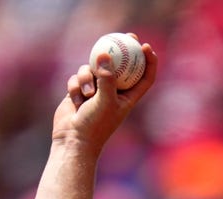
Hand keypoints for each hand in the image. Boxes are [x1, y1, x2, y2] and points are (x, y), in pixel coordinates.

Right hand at [53, 36, 156, 154]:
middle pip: (122, 66)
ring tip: (86, 94)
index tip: (147, 46)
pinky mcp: (79, 90)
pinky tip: (74, 99)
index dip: (149, 62)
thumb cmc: (95, 125)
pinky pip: (77, 77)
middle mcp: (114, 93)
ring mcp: (96, 91)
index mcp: (129, 98)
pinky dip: (75, 85)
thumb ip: (107, 78)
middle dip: (124, 50)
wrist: (73, 139)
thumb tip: (106, 54)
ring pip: (94, 69)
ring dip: (87, 77)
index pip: (144, 77)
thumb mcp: (105, 101)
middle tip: (127, 35)